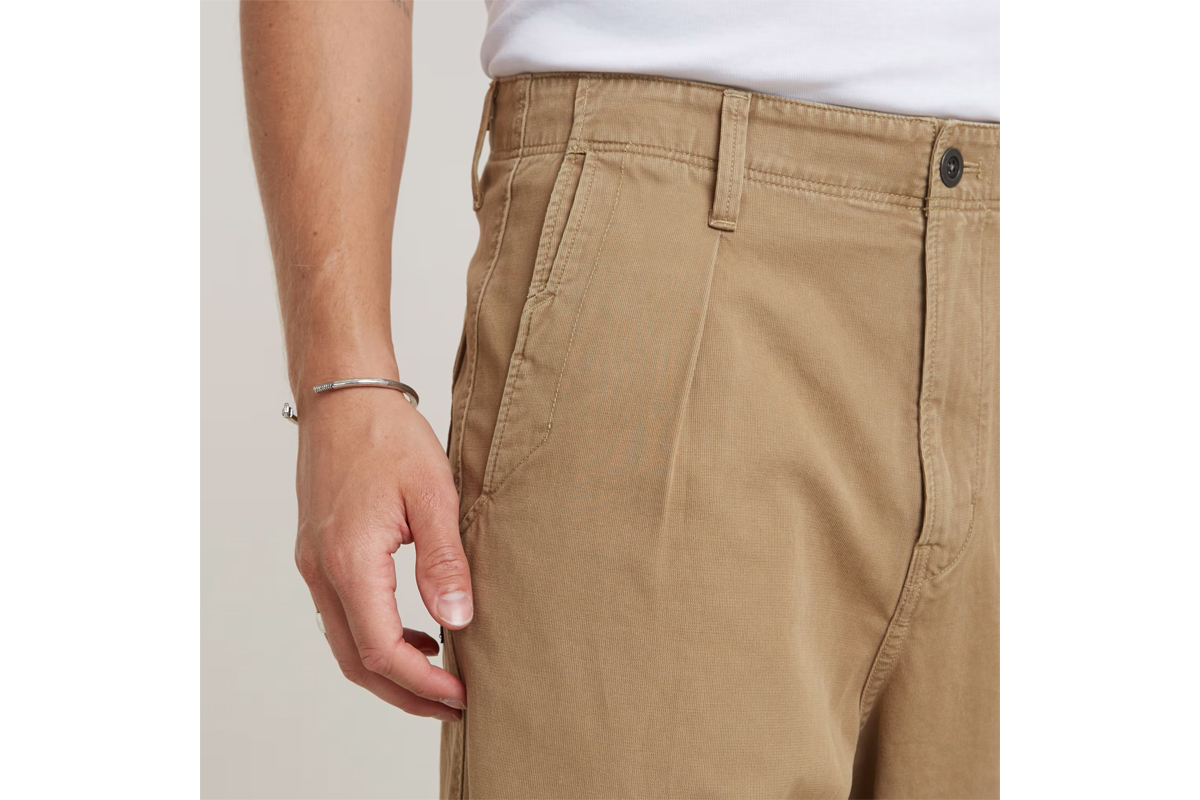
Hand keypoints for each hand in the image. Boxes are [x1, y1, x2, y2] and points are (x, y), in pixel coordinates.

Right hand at [293, 387, 470, 720]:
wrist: (344, 397)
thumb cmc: (387, 435)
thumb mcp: (433, 494)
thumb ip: (444, 561)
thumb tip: (458, 620)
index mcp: (349, 562)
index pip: (381, 651)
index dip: (423, 684)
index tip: (463, 695)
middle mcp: (322, 571)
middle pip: (357, 662)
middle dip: (406, 694)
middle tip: (455, 706)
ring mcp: (315, 564)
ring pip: (346, 643)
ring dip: (390, 670)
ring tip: (439, 678)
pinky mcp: (319, 554)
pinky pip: (343, 616)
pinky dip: (376, 638)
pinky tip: (414, 632)